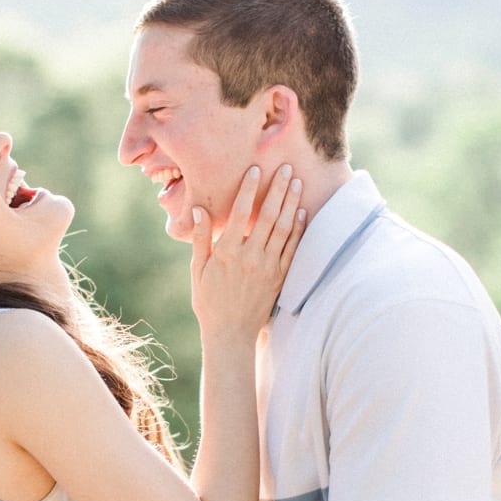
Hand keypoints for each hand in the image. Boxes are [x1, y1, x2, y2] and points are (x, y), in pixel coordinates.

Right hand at [190, 164, 304, 342]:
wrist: (230, 333)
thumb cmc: (209, 301)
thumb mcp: (199, 270)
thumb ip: (201, 239)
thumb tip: (199, 210)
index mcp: (227, 252)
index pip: (241, 213)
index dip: (249, 190)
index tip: (255, 169)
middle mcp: (250, 257)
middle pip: (268, 216)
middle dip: (278, 189)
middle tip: (287, 167)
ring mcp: (268, 267)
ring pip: (284, 229)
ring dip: (291, 203)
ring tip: (298, 182)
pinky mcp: (280, 277)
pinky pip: (292, 249)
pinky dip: (298, 229)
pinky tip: (302, 211)